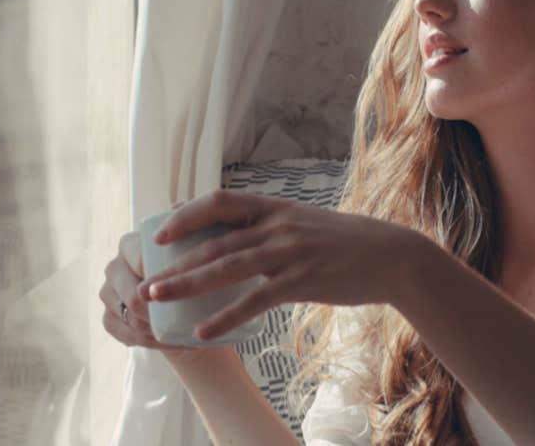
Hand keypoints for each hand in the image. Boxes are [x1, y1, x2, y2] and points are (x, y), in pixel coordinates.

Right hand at [99, 228, 224, 363]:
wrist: (178, 299)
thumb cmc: (191, 267)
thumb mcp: (197, 246)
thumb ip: (203, 229)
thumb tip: (221, 223)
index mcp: (130, 245)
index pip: (142, 261)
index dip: (164, 278)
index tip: (192, 289)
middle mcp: (114, 267)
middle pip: (133, 295)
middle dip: (161, 312)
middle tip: (191, 320)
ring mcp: (108, 294)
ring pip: (130, 318)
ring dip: (158, 330)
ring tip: (187, 334)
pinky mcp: (108, 319)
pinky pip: (125, 335)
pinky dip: (151, 342)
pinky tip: (173, 343)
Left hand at [136, 189, 434, 341]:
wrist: (390, 256)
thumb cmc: (345, 243)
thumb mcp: (303, 223)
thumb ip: (270, 228)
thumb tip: (236, 241)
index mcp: (274, 207)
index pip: (218, 202)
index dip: (185, 215)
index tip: (159, 231)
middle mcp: (276, 224)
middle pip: (213, 240)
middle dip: (174, 262)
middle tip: (144, 282)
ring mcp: (288, 251)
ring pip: (226, 267)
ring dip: (186, 283)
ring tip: (156, 298)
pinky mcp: (300, 280)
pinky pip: (254, 300)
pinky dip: (226, 317)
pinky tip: (203, 331)